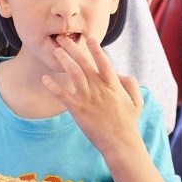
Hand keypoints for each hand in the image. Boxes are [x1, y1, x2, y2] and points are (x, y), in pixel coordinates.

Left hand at [42, 35, 143, 156]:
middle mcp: (99, 88)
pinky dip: (53, 86)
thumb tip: (121, 74)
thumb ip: (130, 84)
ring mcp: (88, 99)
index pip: (103, 61)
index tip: (88, 38)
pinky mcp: (78, 110)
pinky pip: (62, 95)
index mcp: (113, 84)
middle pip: (84, 63)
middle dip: (73, 48)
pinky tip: (44, 79)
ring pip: (73, 74)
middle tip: (62, 38)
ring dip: (64, 61)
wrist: (120, 142)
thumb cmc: (128, 122)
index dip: (95, 49)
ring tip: (56, 51)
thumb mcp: (137, 100)